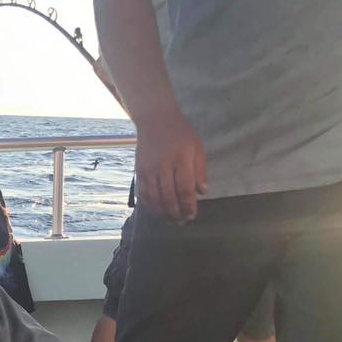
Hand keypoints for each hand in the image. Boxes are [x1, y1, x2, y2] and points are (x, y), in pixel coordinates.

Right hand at [134, 106, 206, 222]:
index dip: (188, 205)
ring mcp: (149, 169)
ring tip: (170, 221)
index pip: (185, 188)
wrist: (155, 119)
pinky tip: (156, 212)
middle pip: (169, 197)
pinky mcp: (139, 171)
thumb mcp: (196, 147)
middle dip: (176, 213)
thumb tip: (202, 192)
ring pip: (155, 198)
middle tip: (181, 222)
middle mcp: (164, 165)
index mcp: (181, 158)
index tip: (192, 216)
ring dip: (163, 213)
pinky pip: (143, 194)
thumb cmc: (180, 133)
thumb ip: (200, 170)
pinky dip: (150, 206)